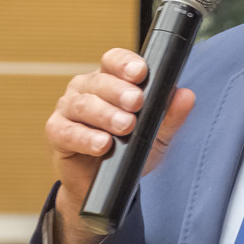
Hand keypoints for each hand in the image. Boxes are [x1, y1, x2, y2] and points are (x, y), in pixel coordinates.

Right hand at [44, 47, 194, 243]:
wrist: (107, 183)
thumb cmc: (130, 149)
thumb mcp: (157, 133)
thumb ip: (171, 115)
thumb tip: (186, 95)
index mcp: (110, 80)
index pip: (114, 61)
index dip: (125, 64)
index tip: (141, 73)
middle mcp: (86, 89)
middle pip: (99, 82)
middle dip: (120, 91)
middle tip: (137, 103)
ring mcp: (68, 109)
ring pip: (83, 105)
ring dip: (106, 114)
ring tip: (125, 126)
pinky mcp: (57, 133)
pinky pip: (67, 132)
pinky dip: (85, 138)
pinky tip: (102, 144)